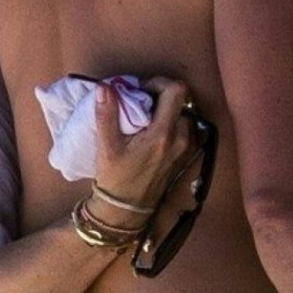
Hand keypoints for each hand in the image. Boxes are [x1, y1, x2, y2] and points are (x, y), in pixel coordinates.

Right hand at [89, 76, 192, 227]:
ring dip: (166, 107)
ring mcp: (187, 146)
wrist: (126, 210)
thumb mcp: (107, 146)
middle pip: (181, 99)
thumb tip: (105, 87)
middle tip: (140, 102)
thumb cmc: (116, 178)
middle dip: (161, 94)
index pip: (176, 91)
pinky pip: (184, 124)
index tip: (140, 91)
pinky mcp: (186, 153)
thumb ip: (107, 114)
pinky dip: (171, 119)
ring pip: (184, 111)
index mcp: (164, 134)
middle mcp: (182, 138)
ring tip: (145, 116)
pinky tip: (152, 128)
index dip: (158, 82)